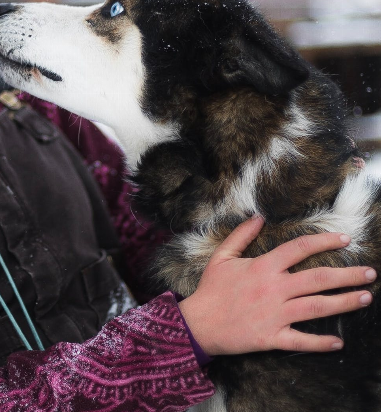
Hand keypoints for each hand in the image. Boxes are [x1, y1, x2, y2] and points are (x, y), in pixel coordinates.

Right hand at [178, 215, 375, 355]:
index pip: (300, 248)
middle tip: (370, 273)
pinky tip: (338, 342)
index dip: (324, 242)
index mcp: (263, 267)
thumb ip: (240, 235)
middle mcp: (273, 289)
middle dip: (348, 274)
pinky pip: (301, 340)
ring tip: (365, 298)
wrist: (197, 324)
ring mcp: (274, 314)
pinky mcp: (271, 337)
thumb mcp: (221, 257)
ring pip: (317, 306)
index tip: (345, 240)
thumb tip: (259, 217)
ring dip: (344, 302)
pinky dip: (320, 342)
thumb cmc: (210, 290)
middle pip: (318, 278)